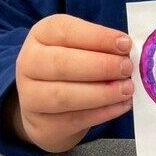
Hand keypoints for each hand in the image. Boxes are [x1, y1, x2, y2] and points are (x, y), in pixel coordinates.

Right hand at [8, 14, 133, 152]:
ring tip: (126, 89)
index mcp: (40, 35)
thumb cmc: (70, 66)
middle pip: (61, 64)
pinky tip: (121, 105)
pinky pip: (74, 119)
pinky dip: (102, 113)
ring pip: (64, 96)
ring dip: (101, 93)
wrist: (45, 107)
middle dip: (100, 66)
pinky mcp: (41, 124)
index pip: (65, 31)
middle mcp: (28, 63)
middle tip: (127, 68)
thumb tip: (127, 52)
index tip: (125, 44)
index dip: (97, 37)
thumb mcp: (79, 46)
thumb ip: (99, 46)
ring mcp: (30, 96)